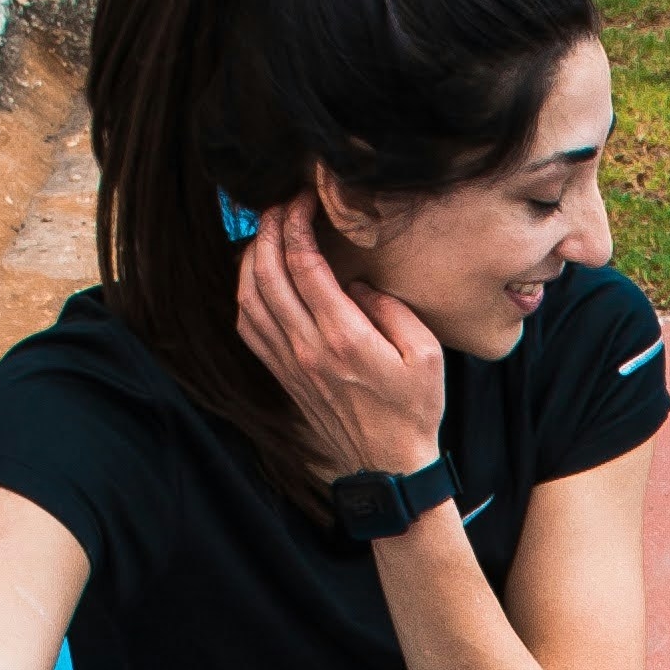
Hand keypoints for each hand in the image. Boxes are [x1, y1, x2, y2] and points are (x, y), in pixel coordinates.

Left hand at [234, 196, 448, 486]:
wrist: (389, 467)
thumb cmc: (414, 410)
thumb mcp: (425, 354)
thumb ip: (391, 309)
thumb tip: (357, 283)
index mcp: (344, 336)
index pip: (304, 264)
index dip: (297, 223)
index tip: (304, 201)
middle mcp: (308, 347)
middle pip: (268, 272)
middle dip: (267, 228)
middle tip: (278, 205)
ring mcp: (290, 363)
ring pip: (249, 297)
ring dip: (250, 257)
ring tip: (264, 233)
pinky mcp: (283, 375)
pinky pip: (248, 326)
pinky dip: (244, 293)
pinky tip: (255, 277)